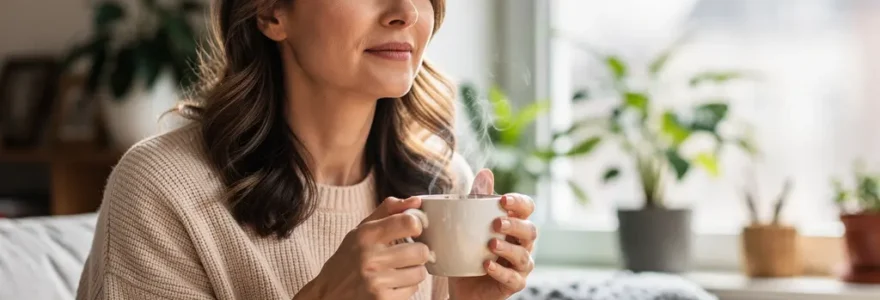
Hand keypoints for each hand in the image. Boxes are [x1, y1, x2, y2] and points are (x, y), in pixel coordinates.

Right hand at [301, 197, 431, 299]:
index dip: (417, 225)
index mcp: (366, 235)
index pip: (408, 222)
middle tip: (407, 254)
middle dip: (418, 252)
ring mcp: (376, 281)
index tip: (414, 230)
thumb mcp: (361, 231)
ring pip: (420, 272)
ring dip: (413, 271)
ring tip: (399, 270)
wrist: (327, 294)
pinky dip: (407, 287)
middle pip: (421, 251)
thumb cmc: (348, 260)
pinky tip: (393, 284)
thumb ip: (388, 211)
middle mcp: (370, 258)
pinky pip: (413, 290)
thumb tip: (416, 201)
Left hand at [448, 169, 537, 299]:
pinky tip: (487, 265)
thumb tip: (486, 172)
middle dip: (515, 225)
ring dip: (508, 249)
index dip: (519, 203)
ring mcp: (520, 266)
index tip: (502, 200)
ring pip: (524, 256)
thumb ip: (479, 199)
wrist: (462, 284)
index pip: (527, 208)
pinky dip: (501, 271)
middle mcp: (522, 244)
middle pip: (531, 231)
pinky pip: (514, 279)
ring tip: (491, 243)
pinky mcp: (514, 284)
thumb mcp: (470, 222)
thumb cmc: (470, 249)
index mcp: (515, 224)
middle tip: (496, 223)